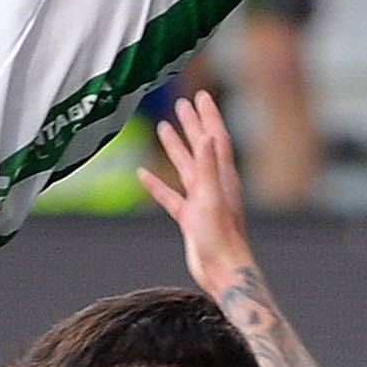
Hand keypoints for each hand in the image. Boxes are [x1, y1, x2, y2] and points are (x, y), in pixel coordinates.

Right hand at [138, 91, 255, 291]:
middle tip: (182, 103)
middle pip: (202, 147)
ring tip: (164, 127)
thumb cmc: (221, 236)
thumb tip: (206, 136)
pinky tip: (143, 175)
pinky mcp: (190, 218)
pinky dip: (157, 185)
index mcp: (223, 177)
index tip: (200, 96)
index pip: (216, 138)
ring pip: (186, 168)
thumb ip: (208, 167)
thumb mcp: (212, 198)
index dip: (209, 116)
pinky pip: (171, 196)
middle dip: (192, 125)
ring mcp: (202, 201)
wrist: (222, 271)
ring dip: (176, 148)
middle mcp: (214, 185)